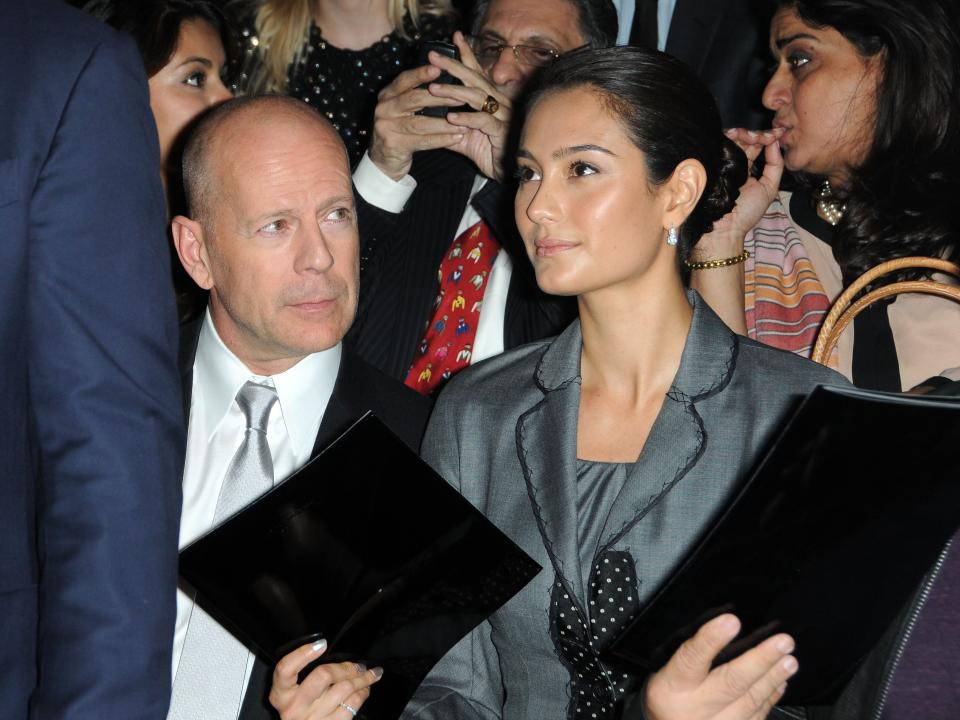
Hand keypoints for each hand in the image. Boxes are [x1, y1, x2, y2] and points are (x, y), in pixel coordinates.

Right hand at [269, 640, 383, 719]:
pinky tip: (365, 690)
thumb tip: (333, 653)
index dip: (302, 653)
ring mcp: (313, 719)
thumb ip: (306, 675)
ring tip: (369, 674)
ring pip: (344, 688)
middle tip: (359, 665)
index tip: (322, 643)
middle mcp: (294, 708)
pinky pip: (353, 703)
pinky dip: (363, 693)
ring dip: (362, 679)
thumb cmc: (304, 710)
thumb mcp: (296, 693)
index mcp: (281, 695)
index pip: (285, 669)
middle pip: (323, 675)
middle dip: (346, 667)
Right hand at [369, 62, 467, 179]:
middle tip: (462, 98)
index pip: (405, 79)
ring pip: (420, 124)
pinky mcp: (393, 145)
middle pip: (414, 99)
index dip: (421, 74)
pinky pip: (422, 142)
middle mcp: (384, 108)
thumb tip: (443, 75)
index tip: (439, 68)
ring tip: (465, 124)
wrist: (383, 158)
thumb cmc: (400, 128)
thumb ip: (416, 93)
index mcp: (388, 94)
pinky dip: (441, 140)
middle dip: (441, 98)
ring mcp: (386, 127)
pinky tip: (456, 138)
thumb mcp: (402, 108)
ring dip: (445, 124)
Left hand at [425, 32, 512, 181]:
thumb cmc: (490, 154)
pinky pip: (484, 122)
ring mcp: (502, 117)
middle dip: (453, 65)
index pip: (477, 73)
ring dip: (454, 92)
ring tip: (433, 88)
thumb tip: (431, 120)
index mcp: (490, 101)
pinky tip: (451, 117)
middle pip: (475, 79)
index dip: (466, 55)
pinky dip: (467, 119)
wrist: (510, 175)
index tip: (454, 37)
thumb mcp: (466, 138)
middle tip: (433, 56)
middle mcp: (498, 103)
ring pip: (478, 98)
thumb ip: (451, 128)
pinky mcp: (502, 133)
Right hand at [644, 614, 797, 719]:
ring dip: (772, 679)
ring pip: (748, 702)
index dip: (711, 640)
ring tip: (790, 661)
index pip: (692, 659)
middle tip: (782, 642)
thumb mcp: (666, 670)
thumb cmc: (669, 694)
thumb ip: (693, 652)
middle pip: (730, 683)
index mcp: (673, 686)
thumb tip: (728, 626)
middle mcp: (694, 708)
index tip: (732, 621)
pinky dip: (769, 698)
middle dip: (761, 660)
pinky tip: (780, 683)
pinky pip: (754, 717)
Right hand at [694, 128, 783, 259]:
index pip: (756, 146)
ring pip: (731, 139)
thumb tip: (775, 142)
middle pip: (744, 140)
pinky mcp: (709, 162)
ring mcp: (720, 162)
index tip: (776, 133)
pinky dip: (727, 137)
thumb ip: (775, 166)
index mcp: (746, 169)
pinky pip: (717, 145)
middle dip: (755, 134)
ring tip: (751, 136)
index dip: (766, 137)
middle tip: (762, 136)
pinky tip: (735, 135)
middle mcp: (732, 163)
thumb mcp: (769, 189)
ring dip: (743, 133)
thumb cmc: (746, 213)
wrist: (724, 227)